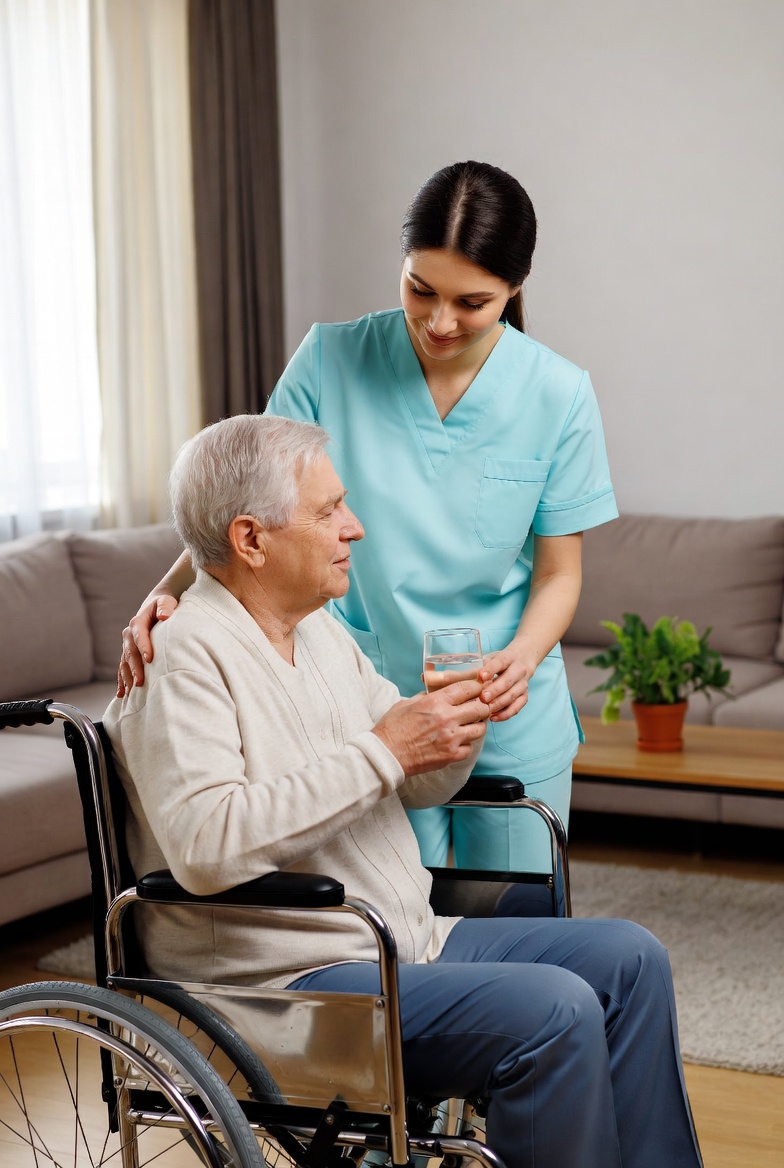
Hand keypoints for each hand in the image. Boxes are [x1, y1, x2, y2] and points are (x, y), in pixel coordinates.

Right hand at [116, 593, 178, 696]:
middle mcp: (129, 635)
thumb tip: (165, 616)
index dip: (144, 647)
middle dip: (135, 668)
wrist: (154, 607)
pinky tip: (122, 694)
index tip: (149, 659)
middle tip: (140, 681)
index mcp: (137, 623)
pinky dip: (122, 681)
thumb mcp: (166, 601)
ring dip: (127, 677)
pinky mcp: (128, 654)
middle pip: (130, 653)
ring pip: (125, 663)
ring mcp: (127, 646)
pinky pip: (123, 668)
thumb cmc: (163, 606)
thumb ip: (165, 606)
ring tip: (132, 692)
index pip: (139, 636)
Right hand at [372, 674, 489, 775]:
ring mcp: (451, 739)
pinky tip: (458, 742)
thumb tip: (437, 691)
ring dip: (476, 725)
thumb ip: (426, 696)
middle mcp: (447, 718)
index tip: (476, 689)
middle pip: (480, 708)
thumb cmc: (392, 728)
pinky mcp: (451, 756)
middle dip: (481, 706)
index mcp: (436, 702)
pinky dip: (466, 744)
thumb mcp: (407, 703)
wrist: (386, 755)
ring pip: (480, 729)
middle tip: (477, 707)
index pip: (467, 688)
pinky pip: (470, 748)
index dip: (476, 687)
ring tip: (469, 725)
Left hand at [479, 644, 535, 721]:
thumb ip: (481, 665)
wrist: (523, 660)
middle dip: (494, 690)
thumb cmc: (501, 661)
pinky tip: (493, 717)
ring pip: (512, 695)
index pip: (500, 662)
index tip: (481, 676)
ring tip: (486, 710)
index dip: (490, 669)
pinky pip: (517, 707)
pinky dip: (505, 714)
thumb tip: (460, 676)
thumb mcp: (491, 657)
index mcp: (509, 657)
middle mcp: (519, 670)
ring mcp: (523, 684)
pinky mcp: (524, 696)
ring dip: (499, 704)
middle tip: (482, 698)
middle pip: (507, 681)